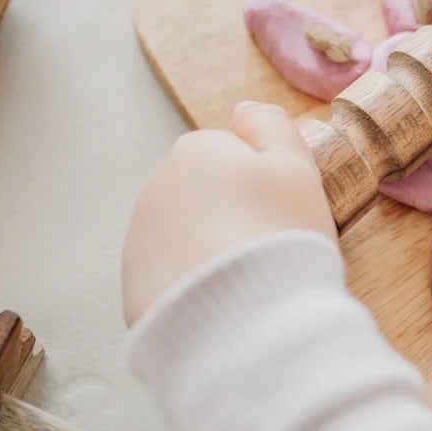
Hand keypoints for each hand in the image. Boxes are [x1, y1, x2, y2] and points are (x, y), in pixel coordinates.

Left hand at [122, 101, 336, 326]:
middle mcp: (157, 188)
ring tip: (247, 282)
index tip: (282, 214)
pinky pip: (174, 280)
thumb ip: (273, 127)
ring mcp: (140, 240)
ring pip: (188, 238)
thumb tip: (244, 109)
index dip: (266, 185)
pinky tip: (223, 306)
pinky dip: (196, 289)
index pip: (236, 157)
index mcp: (196, 151)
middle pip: (208, 196)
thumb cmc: (278, 236)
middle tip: (269, 249)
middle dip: (234, 217)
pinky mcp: (134, 289)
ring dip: (213, 252)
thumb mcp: (297, 168)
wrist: (242, 321)